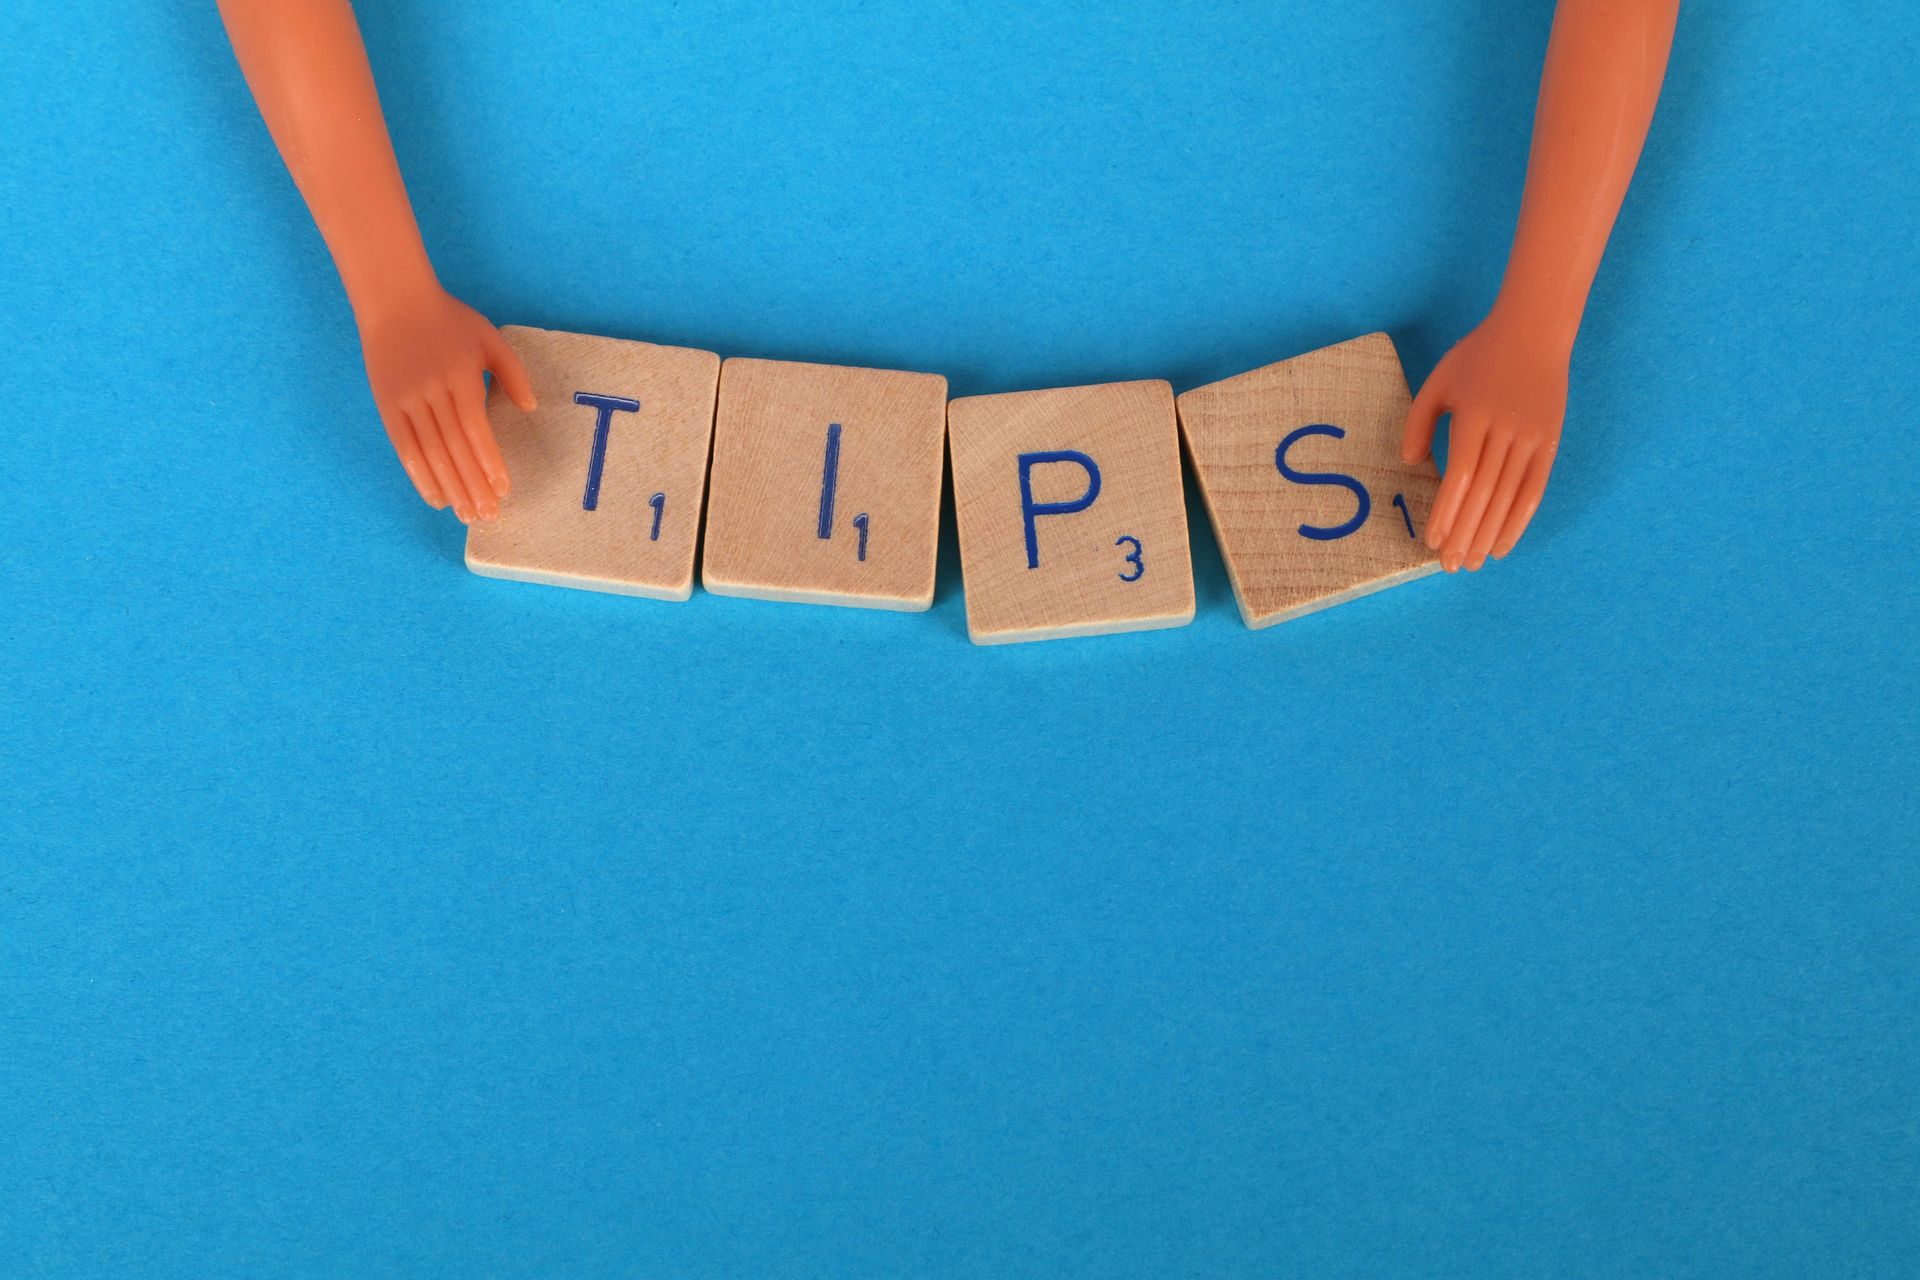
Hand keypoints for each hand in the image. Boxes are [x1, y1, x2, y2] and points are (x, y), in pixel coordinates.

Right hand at [357, 286, 535, 521]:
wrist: (395, 300)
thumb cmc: (449, 319)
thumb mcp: (489, 337)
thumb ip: (512, 373)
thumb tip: (530, 408)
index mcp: (461, 376)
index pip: (476, 429)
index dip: (489, 462)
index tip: (503, 490)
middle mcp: (433, 390)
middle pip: (454, 448)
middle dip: (473, 485)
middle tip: (487, 516)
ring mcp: (407, 398)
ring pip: (430, 452)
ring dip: (449, 487)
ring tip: (466, 515)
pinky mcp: (387, 404)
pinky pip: (404, 446)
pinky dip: (419, 475)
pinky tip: (435, 497)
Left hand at [1402, 316, 1568, 570]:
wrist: (1534, 332)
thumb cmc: (1478, 357)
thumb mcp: (1438, 381)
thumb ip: (1418, 422)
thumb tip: (1410, 463)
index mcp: (1474, 415)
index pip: (1460, 475)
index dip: (1446, 512)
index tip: (1432, 540)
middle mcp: (1506, 429)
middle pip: (1485, 493)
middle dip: (1465, 533)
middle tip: (1450, 565)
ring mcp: (1532, 436)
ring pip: (1509, 496)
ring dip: (1490, 534)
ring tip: (1474, 562)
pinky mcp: (1550, 441)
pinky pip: (1535, 489)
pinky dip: (1519, 520)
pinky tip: (1503, 544)